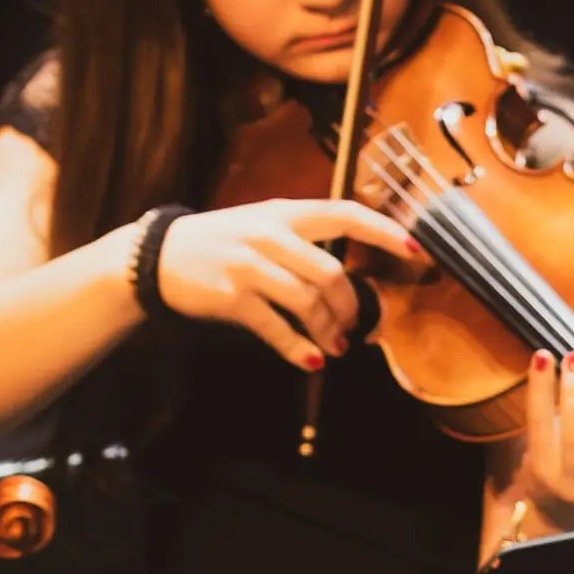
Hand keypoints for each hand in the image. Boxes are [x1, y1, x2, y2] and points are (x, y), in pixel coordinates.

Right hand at [151, 195, 419, 372]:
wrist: (157, 256)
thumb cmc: (219, 242)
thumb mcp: (259, 224)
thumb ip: (301, 240)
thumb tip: (345, 274)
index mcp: (284, 212)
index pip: (344, 214)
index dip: (384, 231)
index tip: (416, 250)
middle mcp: (269, 235)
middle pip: (330, 273)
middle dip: (350, 306)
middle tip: (351, 327)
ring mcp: (249, 266)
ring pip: (308, 302)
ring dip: (328, 331)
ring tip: (334, 347)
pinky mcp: (232, 297)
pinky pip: (276, 327)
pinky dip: (296, 348)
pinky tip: (310, 361)